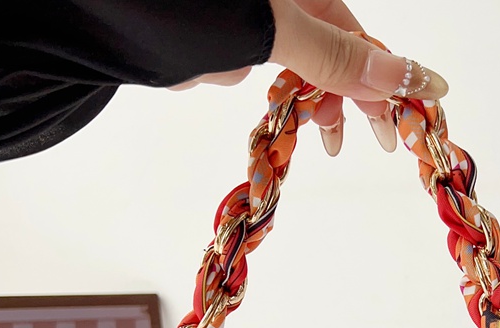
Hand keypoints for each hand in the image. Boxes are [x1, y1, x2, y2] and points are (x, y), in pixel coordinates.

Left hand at [170, 0, 447, 155]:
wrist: (91, 8)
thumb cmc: (180, 5)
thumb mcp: (269, 27)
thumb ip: (335, 54)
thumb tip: (408, 76)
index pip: (355, 37)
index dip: (378, 83)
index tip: (392, 128)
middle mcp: (275, 1)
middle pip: (320, 53)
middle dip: (320, 94)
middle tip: (330, 141)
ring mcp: (239, 18)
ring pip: (272, 65)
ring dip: (254, 80)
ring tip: (220, 65)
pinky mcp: (205, 36)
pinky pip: (229, 64)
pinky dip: (216, 70)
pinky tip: (192, 60)